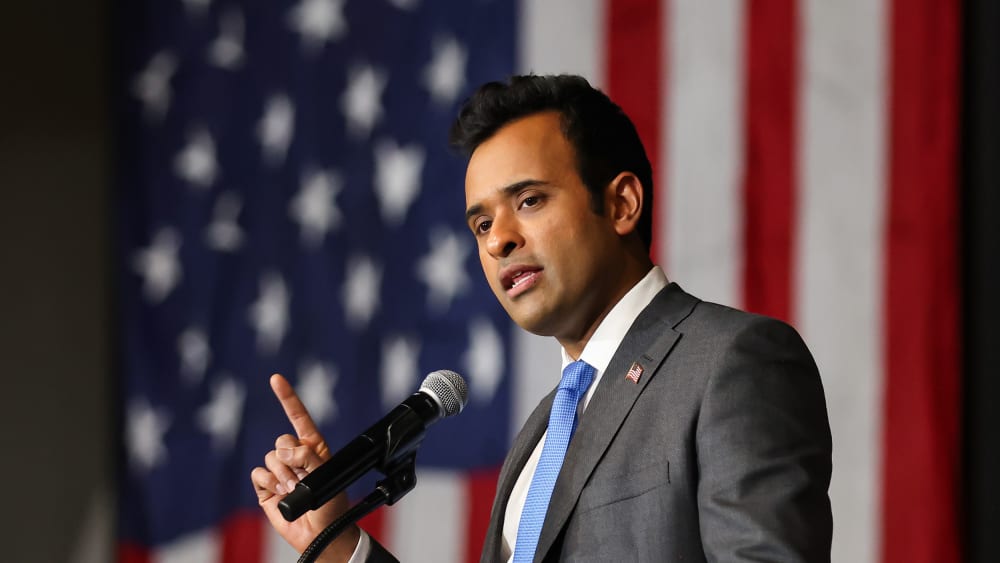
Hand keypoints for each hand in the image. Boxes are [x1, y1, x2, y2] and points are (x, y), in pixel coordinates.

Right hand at [251, 374, 360, 560]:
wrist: (319, 534)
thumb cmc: (331, 505)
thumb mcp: (327, 476)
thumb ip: (308, 457)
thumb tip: (285, 451)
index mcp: (313, 447)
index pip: (299, 417)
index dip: (288, 398)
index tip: (276, 379)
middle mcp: (294, 455)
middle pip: (281, 439)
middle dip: (291, 458)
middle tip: (303, 478)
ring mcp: (279, 471)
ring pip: (270, 458)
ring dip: (283, 476)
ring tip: (295, 491)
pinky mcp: (265, 486)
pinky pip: (259, 474)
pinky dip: (269, 484)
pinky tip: (280, 495)